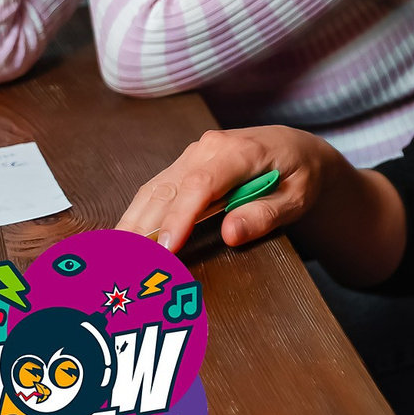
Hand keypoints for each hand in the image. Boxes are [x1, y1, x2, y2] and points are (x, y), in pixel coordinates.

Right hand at [117, 125, 349, 251]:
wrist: (297, 150)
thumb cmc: (300, 174)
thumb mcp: (297, 198)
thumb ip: (265, 215)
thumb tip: (230, 234)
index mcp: (239, 151)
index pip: (200, 186)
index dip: (178, 219)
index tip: (166, 250)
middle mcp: (207, 148)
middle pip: (166, 189)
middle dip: (143, 229)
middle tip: (126, 266)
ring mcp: (191, 155)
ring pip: (153, 191)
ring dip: (132, 225)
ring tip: (113, 260)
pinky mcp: (183, 167)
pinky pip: (154, 192)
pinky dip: (137, 217)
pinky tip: (122, 242)